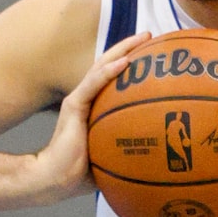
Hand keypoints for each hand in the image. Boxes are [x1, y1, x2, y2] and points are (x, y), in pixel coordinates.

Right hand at [31, 32, 152, 202]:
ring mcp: (79, 99)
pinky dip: (110, 71)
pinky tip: (126, 61)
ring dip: (124, 50)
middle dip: (130, 48)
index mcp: (95, 108)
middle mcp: (87, 99)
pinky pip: (94, 83)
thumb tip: (160, 159)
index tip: (153, 56)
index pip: (114, 80)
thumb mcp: (113, 157)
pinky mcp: (73, 105)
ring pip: (103, 66)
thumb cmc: (81, 174)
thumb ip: (130, 151)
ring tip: (144, 39)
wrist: (57, 179)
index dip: (132, 66)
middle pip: (110, 65)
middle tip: (151, 37)